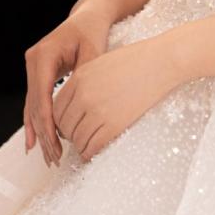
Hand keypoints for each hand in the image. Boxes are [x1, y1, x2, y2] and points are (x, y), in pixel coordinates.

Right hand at [24, 1, 113, 165]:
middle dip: (43, 134)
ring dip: (39, 133)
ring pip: (32, 107)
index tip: (55, 145)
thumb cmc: (92, 31)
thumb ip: (85, 76)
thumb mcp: (93, 51)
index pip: (41, 96)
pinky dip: (34, 122)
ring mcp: (32, 68)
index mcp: (43, 55)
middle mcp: (33, 61)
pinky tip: (32, 143)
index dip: (47, 123)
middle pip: (34, 105)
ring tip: (48, 157)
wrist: (87, 17)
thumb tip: (80, 105)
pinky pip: (34, 102)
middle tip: (54, 159)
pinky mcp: (38, 74)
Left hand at [52, 35, 181, 161]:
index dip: (60, 121)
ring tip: (85, 146)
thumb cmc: (133, 61)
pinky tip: (92, 152)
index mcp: (79, 78)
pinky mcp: (114, 124)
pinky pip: (92, 146)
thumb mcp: (99, 64)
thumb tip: (74, 105)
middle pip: (64, 125)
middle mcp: (84, 95)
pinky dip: (89, 153)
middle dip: (68, 135)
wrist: (158, 63)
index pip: (56, 108)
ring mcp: (98, 110)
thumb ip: (83, 82)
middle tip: (76, 138)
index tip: (67, 126)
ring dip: (79, 145)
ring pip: (77, 139)